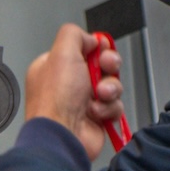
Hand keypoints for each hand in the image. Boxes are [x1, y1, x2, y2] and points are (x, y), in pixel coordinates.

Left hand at [24, 23, 123, 159]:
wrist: (63, 136)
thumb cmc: (56, 99)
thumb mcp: (61, 53)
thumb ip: (74, 35)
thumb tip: (90, 38)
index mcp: (55, 66)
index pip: (82, 48)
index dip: (96, 47)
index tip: (101, 49)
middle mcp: (68, 83)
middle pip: (102, 65)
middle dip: (108, 66)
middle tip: (105, 69)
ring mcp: (83, 101)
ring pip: (112, 85)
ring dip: (110, 89)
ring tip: (98, 96)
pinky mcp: (96, 118)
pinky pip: (114, 106)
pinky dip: (109, 108)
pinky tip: (96, 113)